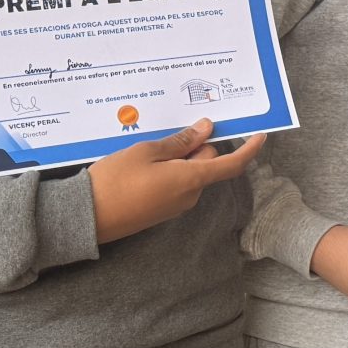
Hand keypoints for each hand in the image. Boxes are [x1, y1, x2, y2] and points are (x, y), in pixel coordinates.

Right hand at [89, 119, 264, 244]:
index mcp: (191, 180)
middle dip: (194, 146)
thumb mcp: (147, 152)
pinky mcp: (161, 211)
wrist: (86, 216)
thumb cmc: (115, 181)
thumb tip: (206, 130)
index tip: (260, 136)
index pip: (231, 166)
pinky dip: (167, 171)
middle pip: (206, 163)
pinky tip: (141, 165)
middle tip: (169, 132)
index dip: (249, 150)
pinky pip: (174, 184)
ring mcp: (175, 206)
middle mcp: (189, 196)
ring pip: (189, 173)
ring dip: (176, 158)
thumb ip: (180, 142)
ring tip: (146, 150)